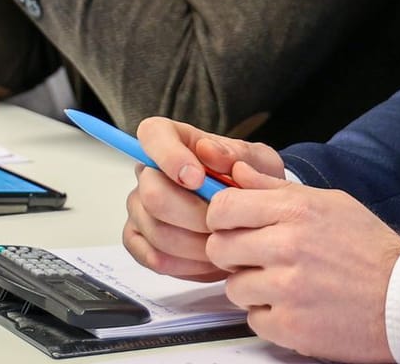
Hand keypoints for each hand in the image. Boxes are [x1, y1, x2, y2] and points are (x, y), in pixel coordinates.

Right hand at [123, 117, 286, 281]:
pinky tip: (210, 260)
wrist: (254, 219)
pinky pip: (154, 257)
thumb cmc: (252, 184)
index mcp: (175, 140)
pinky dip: (187, 264)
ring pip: (157, 230)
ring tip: (225, 244)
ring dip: (196, 244)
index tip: (199, 179)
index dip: (170, 157)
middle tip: (224, 223)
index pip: (153, 135)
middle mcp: (149, 173)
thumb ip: (238, 154)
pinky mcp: (140, 241)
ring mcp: (140, 208)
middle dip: (194, 215)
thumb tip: (208, 150)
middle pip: (152, 193)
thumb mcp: (259, 162)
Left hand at [207, 164, 399, 362]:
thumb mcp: (330, 202)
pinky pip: (253, 319)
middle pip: (219, 248)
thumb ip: (277, 188)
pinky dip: (269, 316)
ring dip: (252, 287)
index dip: (219, 218)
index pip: (223, 208)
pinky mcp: (290, 326)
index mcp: (296, 210)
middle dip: (232, 254)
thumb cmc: (370, 250)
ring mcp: (286, 289)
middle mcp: (287, 246)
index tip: (228, 226)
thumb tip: (238, 172)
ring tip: (282, 284)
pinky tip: (294, 306)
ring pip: (233, 287)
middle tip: (255, 258)